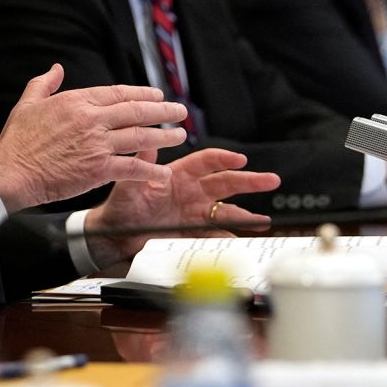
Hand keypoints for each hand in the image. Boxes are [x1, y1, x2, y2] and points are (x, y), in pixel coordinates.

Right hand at [0, 64, 188, 212]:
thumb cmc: (17, 141)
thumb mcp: (27, 104)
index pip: (118, 93)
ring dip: (164, 136)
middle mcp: (91, 119)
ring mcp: (98, 144)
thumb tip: (55, 68)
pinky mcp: (99, 169)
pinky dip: (151, 170)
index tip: (157, 95)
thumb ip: (44, 84)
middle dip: (163, 111)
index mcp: (76, 101)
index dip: (141, 94)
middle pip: (136, 111)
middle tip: (180, 111)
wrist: (12, 171)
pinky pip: (133, 167)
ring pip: (141, 136)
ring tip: (180, 136)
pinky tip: (163, 172)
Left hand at [81, 148, 278, 267]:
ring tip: (262, 220)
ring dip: (245, 215)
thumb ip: (140, 167)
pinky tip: (239, 242)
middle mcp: (191, 192)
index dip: (224, 159)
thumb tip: (148, 144)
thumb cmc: (121, 206)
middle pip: (225, 183)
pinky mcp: (193, 233)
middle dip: (249, 181)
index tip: (240, 159)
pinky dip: (228, 239)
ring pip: (226, 211)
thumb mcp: (128, 186)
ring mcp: (194, 214)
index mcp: (178, 175)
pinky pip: (215, 235)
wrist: (115, 235)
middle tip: (271, 180)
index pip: (206, 162)